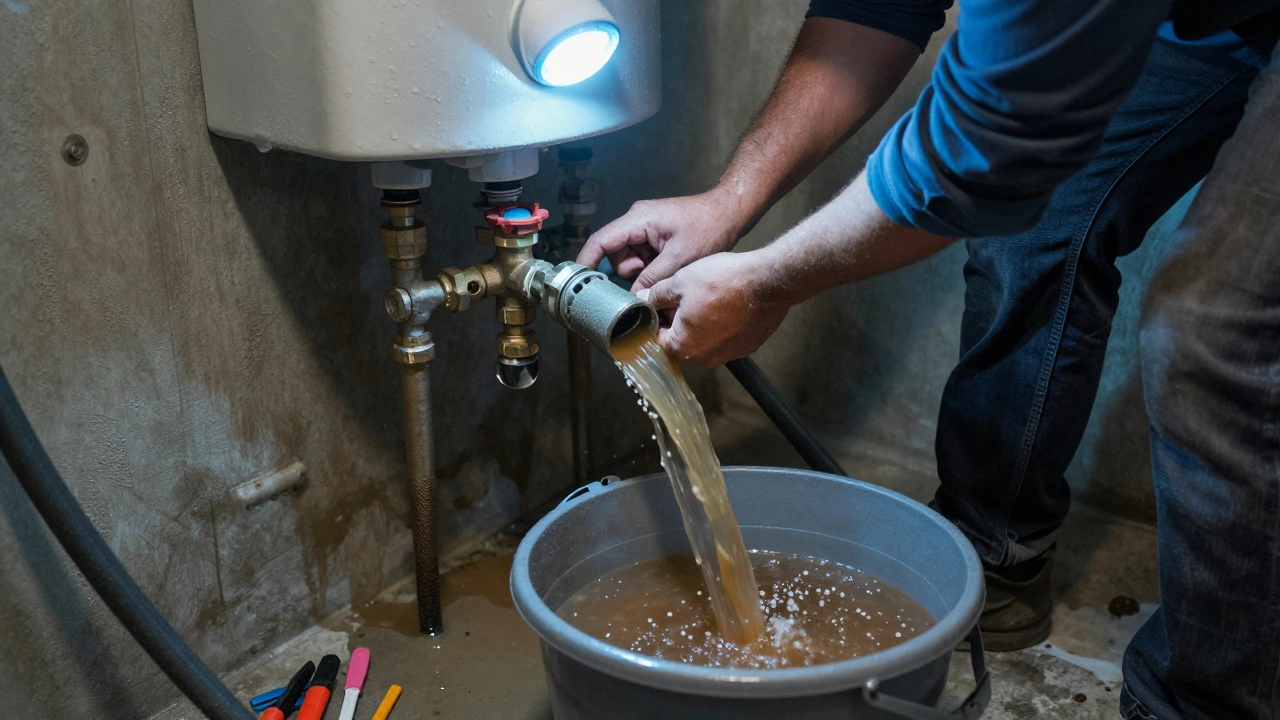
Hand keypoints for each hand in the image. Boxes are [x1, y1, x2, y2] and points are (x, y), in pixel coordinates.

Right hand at [576, 188, 746, 292]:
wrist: (730, 212)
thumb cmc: (709, 227)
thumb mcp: (679, 260)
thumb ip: (652, 280)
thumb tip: (634, 299)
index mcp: (638, 220)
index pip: (600, 241)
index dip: (586, 262)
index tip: (579, 283)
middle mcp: (637, 220)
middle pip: (615, 254)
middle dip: (630, 271)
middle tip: (653, 277)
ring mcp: (645, 228)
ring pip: (629, 259)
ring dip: (643, 270)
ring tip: (667, 268)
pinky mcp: (654, 235)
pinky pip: (642, 257)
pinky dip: (652, 266)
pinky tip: (669, 265)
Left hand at [639, 252, 789, 366]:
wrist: (768, 281)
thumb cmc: (722, 281)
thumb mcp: (680, 281)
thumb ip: (657, 294)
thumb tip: (644, 298)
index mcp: (683, 347)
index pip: (658, 339)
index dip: (657, 318)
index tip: (661, 302)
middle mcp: (704, 359)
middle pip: (682, 342)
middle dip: (679, 321)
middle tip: (685, 296)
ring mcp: (728, 355)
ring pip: (705, 340)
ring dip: (701, 323)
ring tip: (709, 297)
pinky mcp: (747, 347)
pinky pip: (726, 338)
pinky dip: (723, 325)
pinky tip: (727, 303)